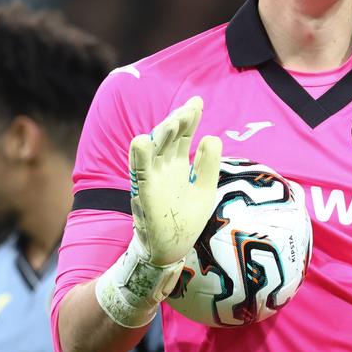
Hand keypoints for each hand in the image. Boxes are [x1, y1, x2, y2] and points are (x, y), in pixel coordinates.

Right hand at [128, 96, 222, 266]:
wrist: (170, 250)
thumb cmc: (184, 221)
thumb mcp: (205, 190)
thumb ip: (208, 165)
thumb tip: (212, 137)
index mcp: (177, 165)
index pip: (182, 135)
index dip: (189, 118)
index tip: (198, 102)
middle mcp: (162, 168)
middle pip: (168, 137)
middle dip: (179, 121)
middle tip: (191, 108)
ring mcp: (151, 179)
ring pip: (153, 149)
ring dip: (162, 134)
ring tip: (175, 120)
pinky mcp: (143, 193)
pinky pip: (139, 172)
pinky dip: (139, 156)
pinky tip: (142, 140)